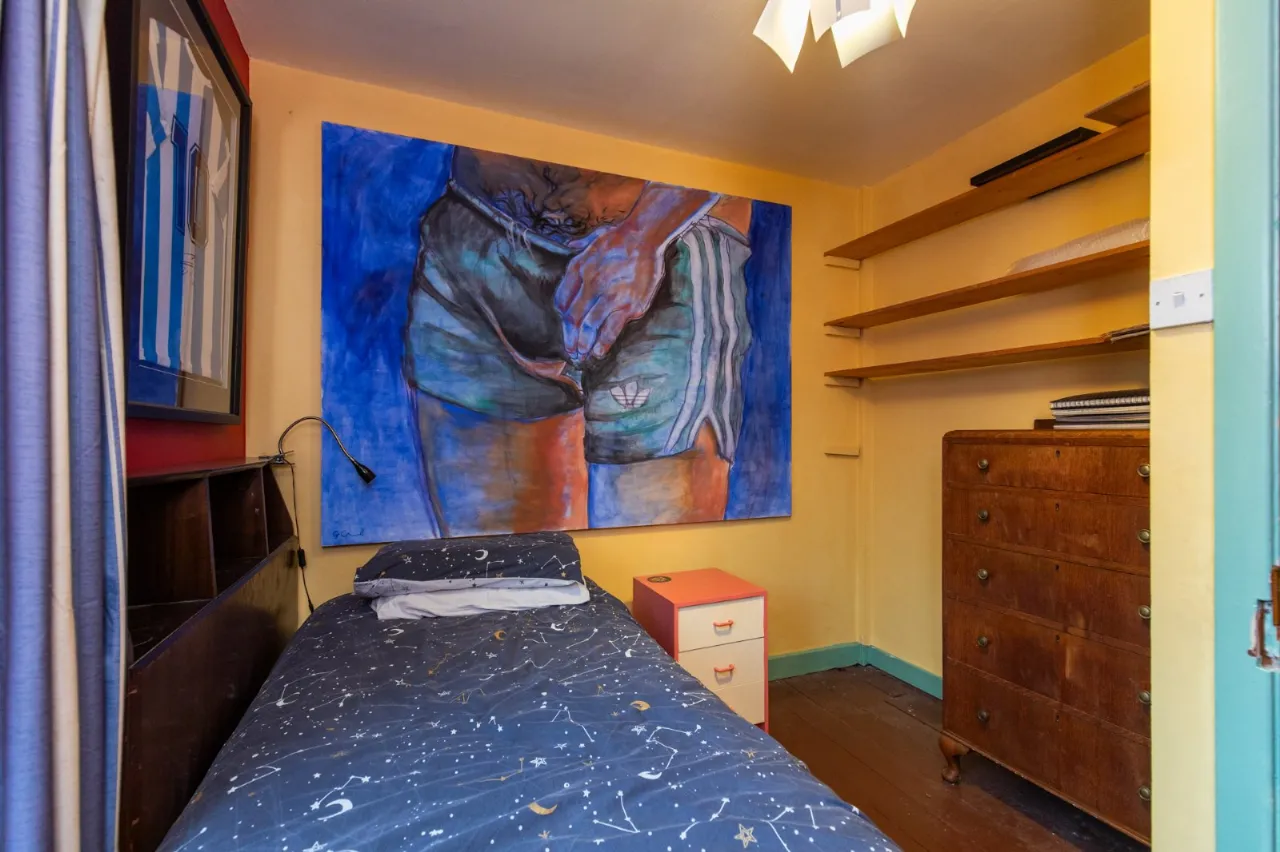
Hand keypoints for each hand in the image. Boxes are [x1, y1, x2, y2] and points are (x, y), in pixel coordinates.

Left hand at [555, 224, 663, 362]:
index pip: (562, 301)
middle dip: (571, 338)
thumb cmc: (621, 237)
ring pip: (591, 326)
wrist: (645, 237)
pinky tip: (599, 351)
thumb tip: (569, 245)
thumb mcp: (594, 238)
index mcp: (579, 270)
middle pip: (574, 318)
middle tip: (571, 351)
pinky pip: (613, 328)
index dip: (564, 317)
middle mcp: (591, 284)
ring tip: (582, 355)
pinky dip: (604, 341)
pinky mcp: (629, 305)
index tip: (568, 326)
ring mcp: (611, 296)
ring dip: (584, 344)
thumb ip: (580, 246)